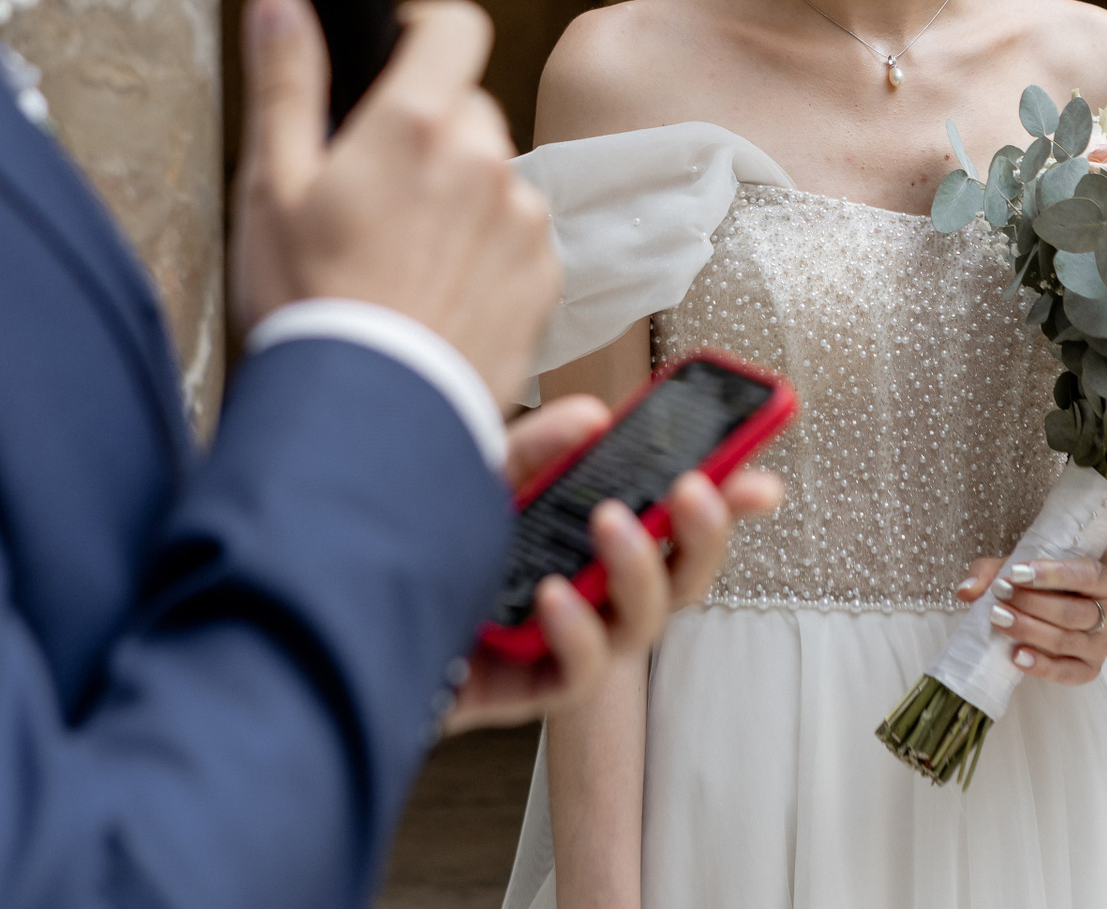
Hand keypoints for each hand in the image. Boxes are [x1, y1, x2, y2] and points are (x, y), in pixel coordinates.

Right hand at [229, 0, 558, 407]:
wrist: (371, 415)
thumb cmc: (312, 304)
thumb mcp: (272, 186)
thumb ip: (285, 83)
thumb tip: (282, 3)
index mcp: (418, 124)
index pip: (456, 27)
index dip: (425, 32)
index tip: (401, 57)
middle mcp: (486, 162)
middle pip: (469, 114)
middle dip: (430, 139)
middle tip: (376, 199)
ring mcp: (524, 222)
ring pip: (496, 180)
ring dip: (462, 201)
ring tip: (403, 262)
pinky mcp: (545, 279)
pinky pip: (520, 242)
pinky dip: (487, 257)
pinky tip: (436, 297)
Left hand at [443, 396, 782, 732]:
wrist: (342, 604)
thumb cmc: (416, 544)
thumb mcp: (478, 477)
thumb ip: (536, 448)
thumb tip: (591, 417)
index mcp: (589, 540)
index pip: (677, 522)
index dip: (730, 501)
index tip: (763, 475)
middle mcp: (589, 594)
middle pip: (681, 580)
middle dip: (703, 534)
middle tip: (693, 488)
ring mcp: (562, 645)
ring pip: (641, 629)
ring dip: (639, 572)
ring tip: (611, 524)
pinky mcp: (524, 687)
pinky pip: (576, 677)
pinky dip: (577, 633)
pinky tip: (555, 596)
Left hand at [956, 553, 1106, 686]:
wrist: (1077, 603)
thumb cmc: (1050, 582)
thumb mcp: (1027, 567)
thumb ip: (994, 571)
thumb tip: (966, 591)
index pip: (1085, 575)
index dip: (1051, 574)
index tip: (1015, 573)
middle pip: (1072, 612)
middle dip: (1032, 604)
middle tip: (1000, 596)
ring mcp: (1103, 645)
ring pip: (1067, 640)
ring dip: (1030, 630)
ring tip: (999, 619)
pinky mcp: (1090, 669)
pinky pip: (1068, 673)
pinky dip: (1042, 667)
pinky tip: (1017, 657)